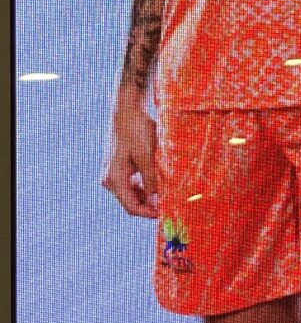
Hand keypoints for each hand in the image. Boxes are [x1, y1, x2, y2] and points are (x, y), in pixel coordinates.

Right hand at [103, 98, 160, 217]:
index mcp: (114, 179)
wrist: (127, 109)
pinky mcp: (117, 167)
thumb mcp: (147, 156)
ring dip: (148, 196)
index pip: (131, 207)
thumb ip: (151, 180)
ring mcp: (111, 173)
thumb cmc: (137, 130)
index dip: (149, 213)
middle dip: (149, 205)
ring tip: (166, 191)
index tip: (166, 213)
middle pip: (130, 202)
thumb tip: (157, 200)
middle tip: (169, 203)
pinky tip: (157, 181)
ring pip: (131, 194)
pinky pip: (130, 184)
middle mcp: (109, 179)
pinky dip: (144, 186)